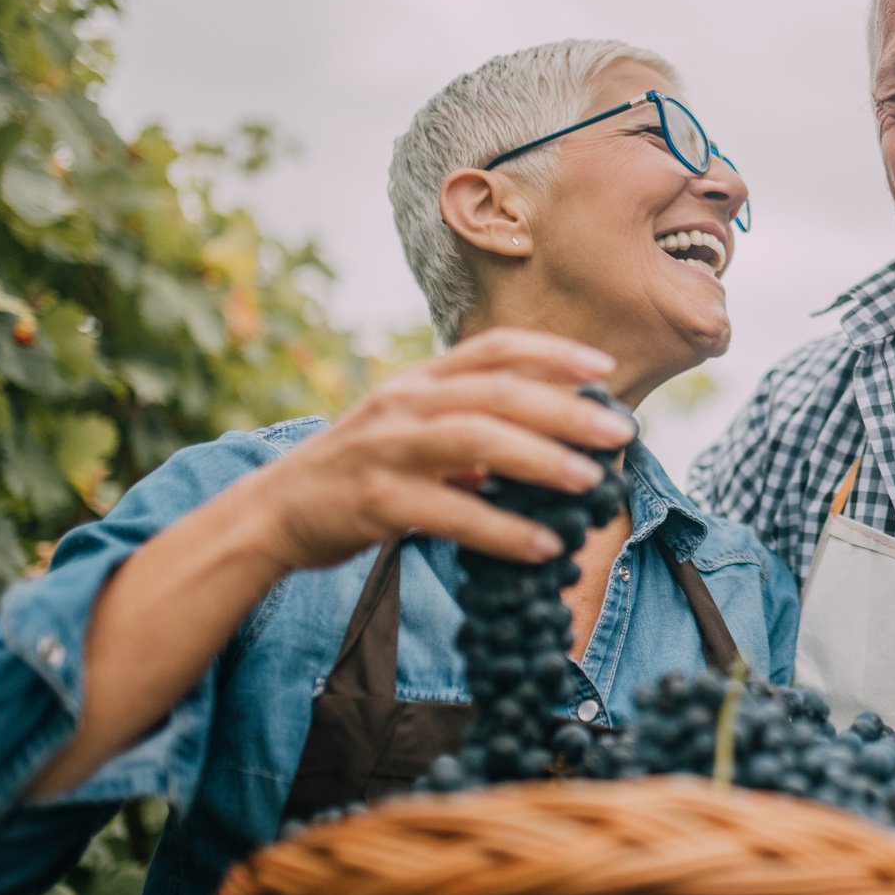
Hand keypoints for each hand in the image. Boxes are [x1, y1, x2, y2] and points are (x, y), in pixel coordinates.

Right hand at [243, 328, 636, 569]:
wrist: (274, 511)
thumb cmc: (359, 471)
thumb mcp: (411, 430)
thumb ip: (471, 427)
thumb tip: (551, 440)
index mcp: (419, 381)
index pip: (493, 349)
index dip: (552, 353)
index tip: (603, 370)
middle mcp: (405, 403)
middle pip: (496, 392)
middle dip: (564, 411)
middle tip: (619, 435)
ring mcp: (388, 449)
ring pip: (476, 441)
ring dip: (541, 461)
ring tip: (589, 484)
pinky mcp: (376, 501)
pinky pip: (452, 514)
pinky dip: (503, 531)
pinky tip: (542, 546)